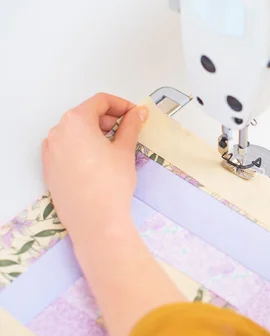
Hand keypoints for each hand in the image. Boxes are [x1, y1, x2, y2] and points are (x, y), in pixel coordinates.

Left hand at [42, 93, 147, 244]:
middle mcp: (58, 132)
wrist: (95, 220)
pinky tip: (98, 162)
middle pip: (85, 114)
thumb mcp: (125, 150)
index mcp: (76, 121)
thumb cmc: (111, 184)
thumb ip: (131, 126)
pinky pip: (67, 148)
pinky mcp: (50, 167)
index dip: (122, 105)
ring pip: (75, 132)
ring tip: (114, 148)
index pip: (100, 101)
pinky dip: (82, 147)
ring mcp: (50, 150)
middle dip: (109, 119)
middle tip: (128, 131)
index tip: (135, 115)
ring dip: (96, 133)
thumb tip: (138, 113)